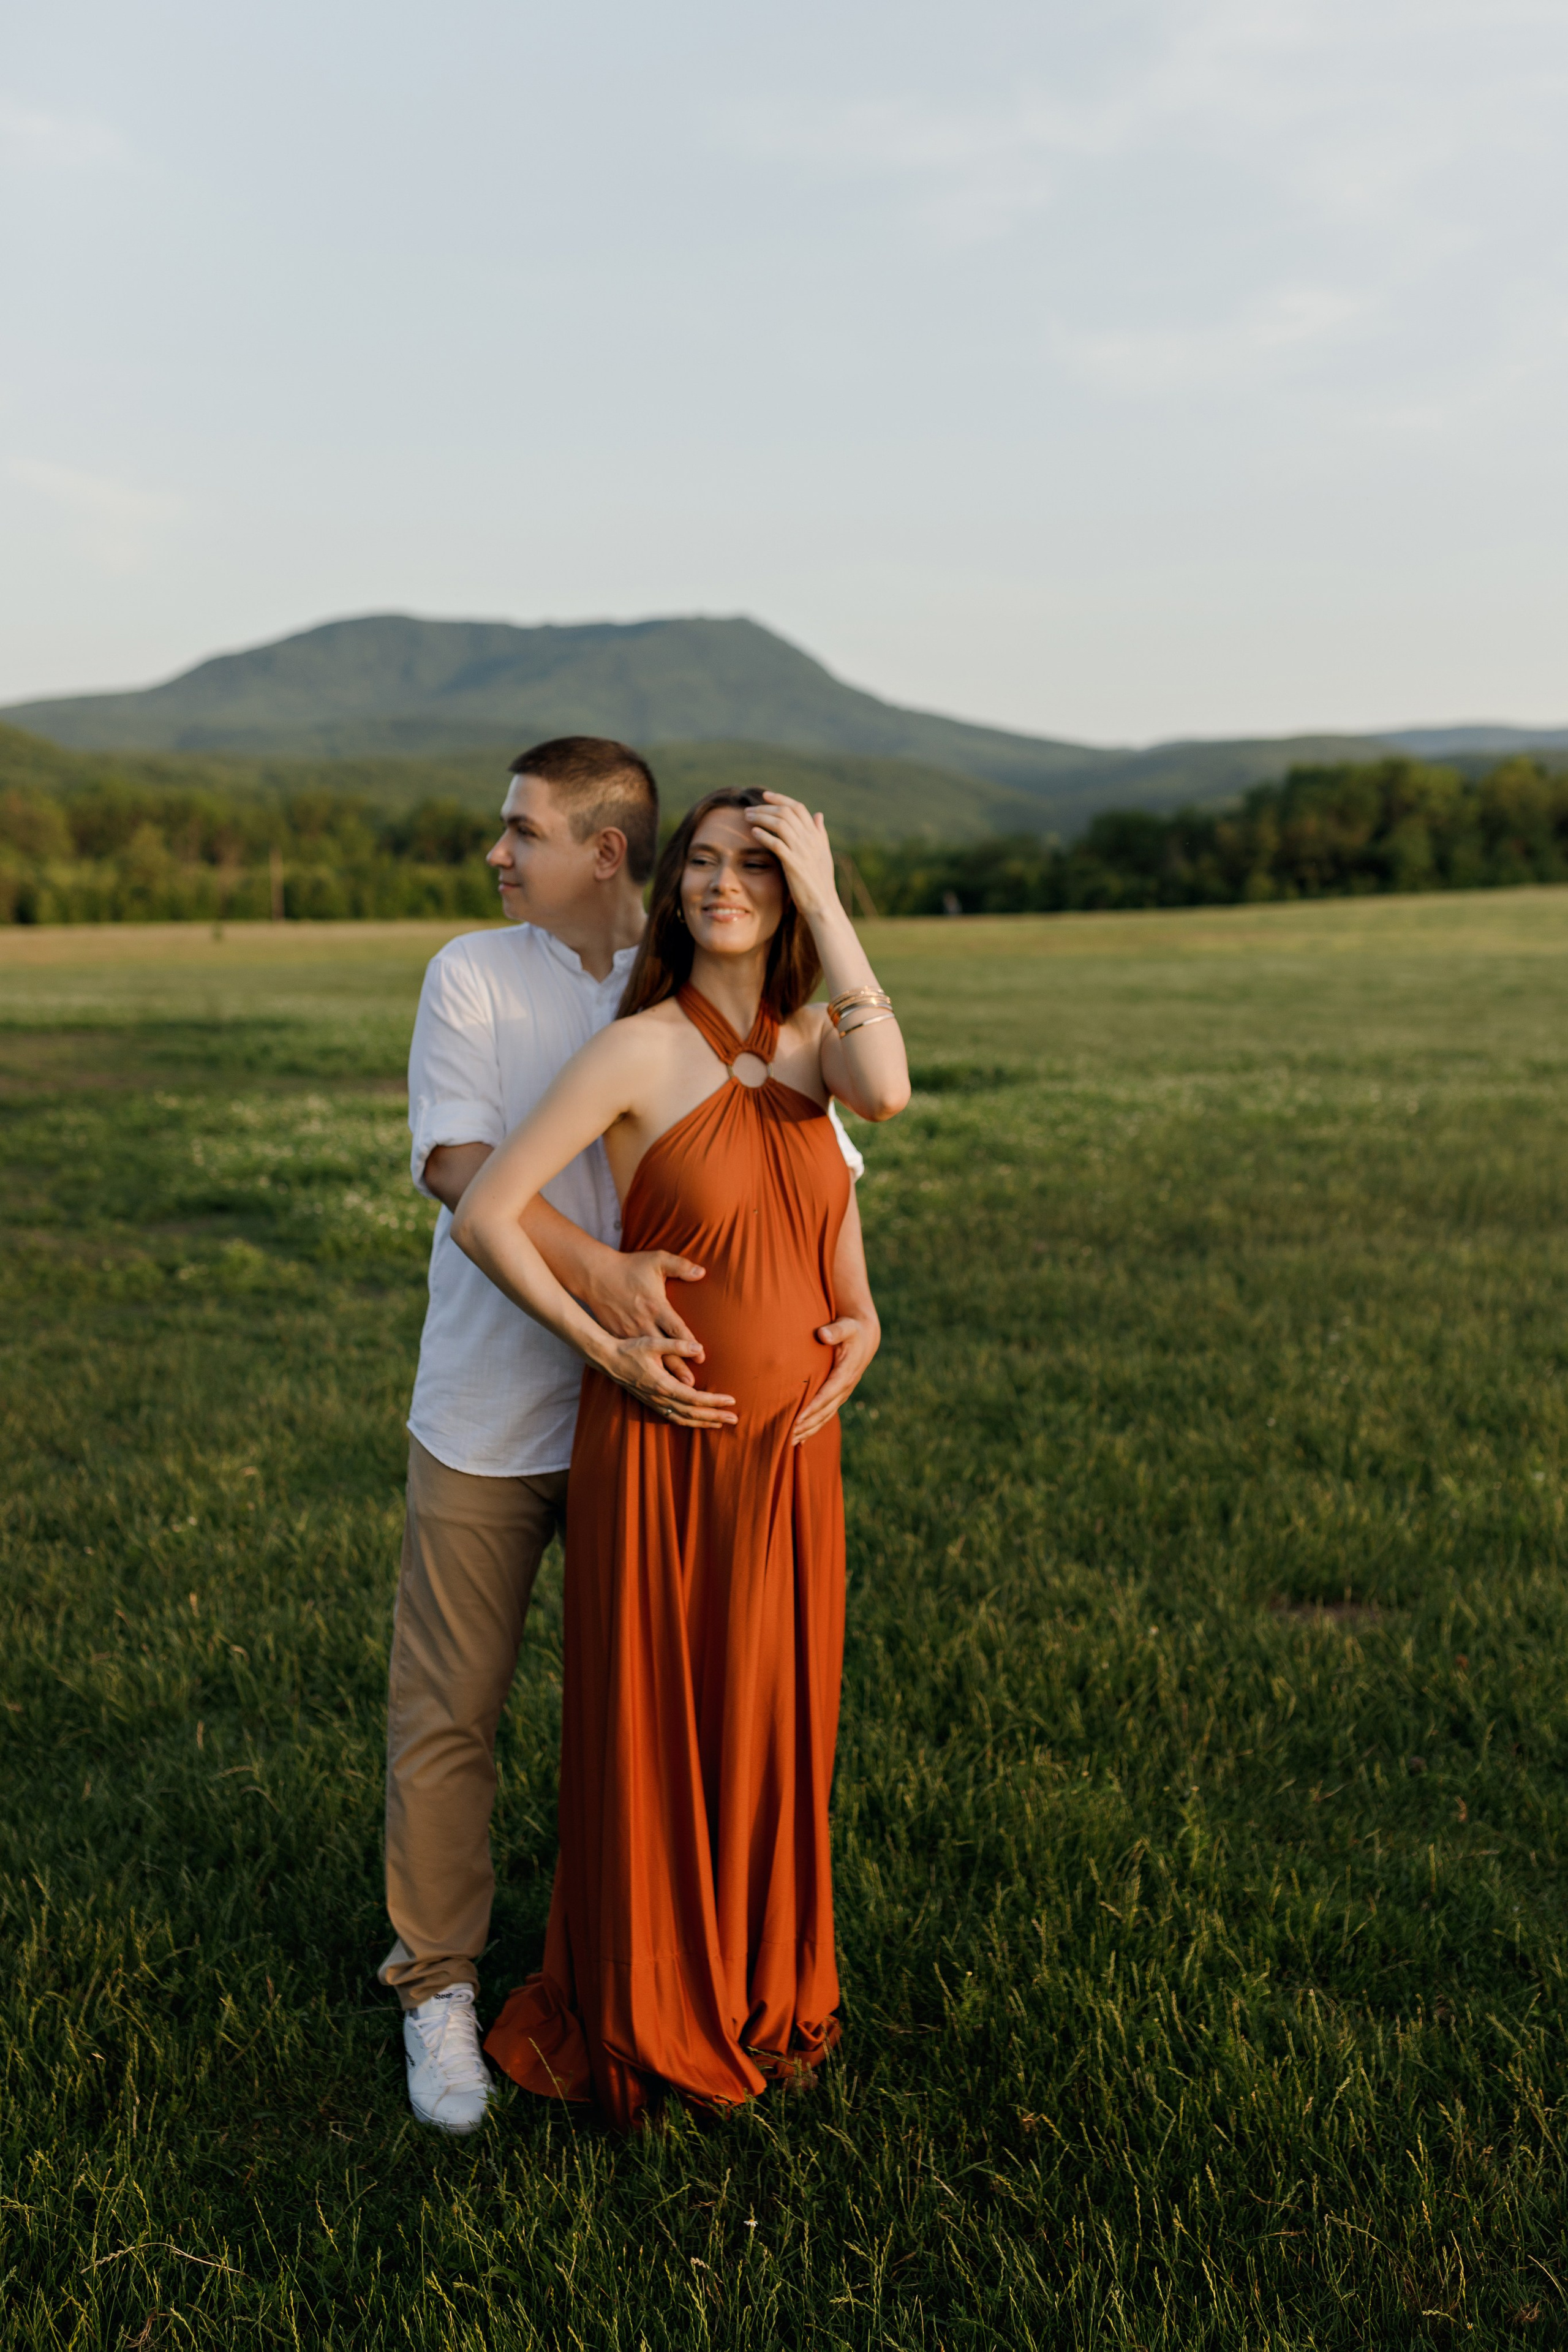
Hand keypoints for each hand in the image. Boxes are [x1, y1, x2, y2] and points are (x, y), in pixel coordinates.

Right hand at [580, 1248, 705, 1376]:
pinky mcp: (620, 1336)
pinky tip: (657, 1383)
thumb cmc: (629, 1267)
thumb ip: (680, 1266)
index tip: (701, 1356)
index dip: (689, 1343)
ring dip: (665, 1374)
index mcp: (655, 1306)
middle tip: (692, 1385)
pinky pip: (636, 1355)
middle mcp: (643, 1323)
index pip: (676, 1328)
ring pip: (651, 1358)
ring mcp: (630, 1332)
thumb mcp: (656, 1260)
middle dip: (679, 1368)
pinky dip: (647, 1369)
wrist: (596, 1276)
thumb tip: (701, 1272)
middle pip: (665, 1350)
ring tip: (677, 1391)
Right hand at [595, 1333, 737, 1428]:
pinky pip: (673, 1418)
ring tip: (720, 1423)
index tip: (732, 1401)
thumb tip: (700, 1349)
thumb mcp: (653, 1343)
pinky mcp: (651, 1403)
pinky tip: (697, 1420)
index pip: (695, 1399)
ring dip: (703, 1422)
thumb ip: (677, 1345)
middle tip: (735, 1419)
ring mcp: (654, 1403)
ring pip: (682, 1419)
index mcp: (663, 1385)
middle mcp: (660, 1398)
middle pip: (692, 1414)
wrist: (608, 1360)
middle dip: (715, 1417)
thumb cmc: (630, 1349)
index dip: (715, 1401)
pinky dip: (688, 1422)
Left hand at [746, 794, 838, 919]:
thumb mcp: (823, 854)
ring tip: (747, 818)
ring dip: (761, 818)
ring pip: (780, 824)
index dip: (781, 799)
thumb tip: (818, 814)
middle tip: (749, 809)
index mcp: (816, 835)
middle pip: (786, 812)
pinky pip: (777, 844)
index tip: (765, 796)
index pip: (798, 808)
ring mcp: (802, 851)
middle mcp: (810, 840)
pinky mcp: (793, 864)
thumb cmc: (821, 881)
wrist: (823, 904)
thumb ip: (820, 833)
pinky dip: (764, 835)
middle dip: (765, 808)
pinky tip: (754, 832)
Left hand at [791, 1313, 879, 1445]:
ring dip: (808, 1430)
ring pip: (825, 1417)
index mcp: (846, 1373)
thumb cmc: (852, 1330)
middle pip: (824, 1411)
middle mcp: (845, 1387)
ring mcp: (842, 1394)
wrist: (866, 1338)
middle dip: (807, 1425)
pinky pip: (825, 1415)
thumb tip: (822, 1335)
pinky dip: (813, 1428)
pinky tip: (799, 1439)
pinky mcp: (838, 1396)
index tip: (797, 1419)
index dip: (812, 1408)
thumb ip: (835, 1330)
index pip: (827, 1394)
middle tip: (787, 1436)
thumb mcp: (847, 1326)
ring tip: (789, 1443)